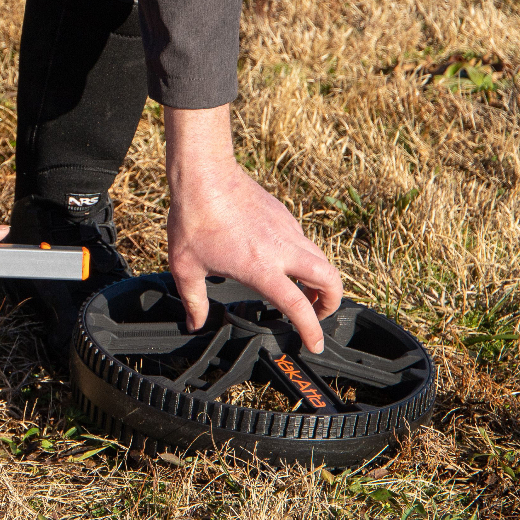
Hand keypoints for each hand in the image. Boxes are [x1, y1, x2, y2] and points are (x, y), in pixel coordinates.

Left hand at [163, 105, 343, 351]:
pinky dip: (305, 259)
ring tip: (304, 292)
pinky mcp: (284, 216)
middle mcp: (282, 250)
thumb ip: (194, 302)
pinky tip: (283, 262)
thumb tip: (195, 324)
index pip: (299, 306)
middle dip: (333, 301)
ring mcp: (288, 230)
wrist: (205, 175)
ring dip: (320, 280)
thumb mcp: (186, 269)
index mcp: (262, 269)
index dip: (312, 330)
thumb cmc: (194, 220)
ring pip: (321, 259)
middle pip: (330, 278)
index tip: (315, 344)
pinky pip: (304, 242)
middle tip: (319, 314)